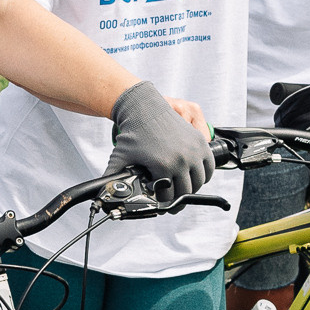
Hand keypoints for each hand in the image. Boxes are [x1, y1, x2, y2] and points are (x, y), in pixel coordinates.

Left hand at [107, 80, 214, 196]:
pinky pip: (209, 166)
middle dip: (178, 197)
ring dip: (192, 187)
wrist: (144, 108)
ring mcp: (194, 150)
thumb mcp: (120, 157)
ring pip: (200, 181)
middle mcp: (182, 159)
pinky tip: (194, 175)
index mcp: (163, 166)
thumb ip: (112, 177)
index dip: (163, 201)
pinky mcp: (200, 142)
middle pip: (186, 191)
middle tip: (172, 197)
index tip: (160, 200)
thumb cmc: (133, 132)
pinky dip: (204, 174)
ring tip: (182, 186)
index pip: (169, 196)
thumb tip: (100, 193)